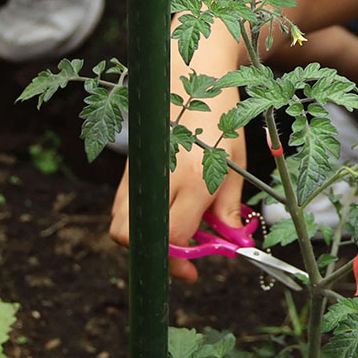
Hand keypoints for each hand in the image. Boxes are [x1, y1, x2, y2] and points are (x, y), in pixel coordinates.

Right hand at [109, 135, 246, 282]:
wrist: (191, 85)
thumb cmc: (219, 126)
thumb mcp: (235, 168)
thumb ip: (229, 210)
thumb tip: (235, 243)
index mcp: (193, 180)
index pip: (174, 236)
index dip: (181, 261)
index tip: (192, 272)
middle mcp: (161, 179)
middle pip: (136, 240)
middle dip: (159, 256)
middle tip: (184, 256)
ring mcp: (140, 175)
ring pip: (121, 228)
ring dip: (146, 240)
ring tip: (177, 232)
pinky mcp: (129, 172)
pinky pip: (122, 211)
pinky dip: (140, 222)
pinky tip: (165, 213)